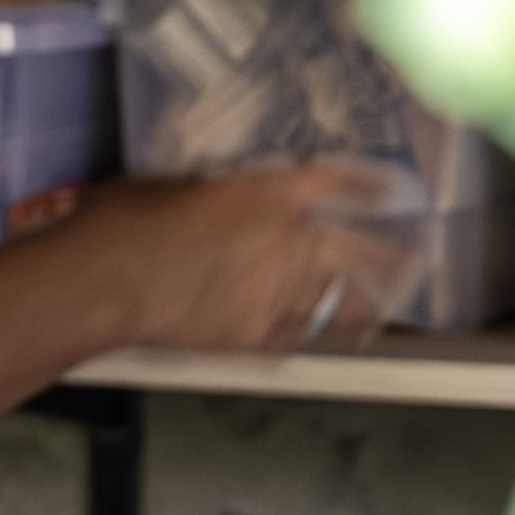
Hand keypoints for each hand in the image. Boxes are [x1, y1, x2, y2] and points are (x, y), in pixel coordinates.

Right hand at [0, 161, 413, 425]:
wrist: (98, 283)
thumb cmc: (119, 221)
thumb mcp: (170, 181)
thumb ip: (213, 186)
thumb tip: (222, 185)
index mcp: (262, 190)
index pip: (333, 182)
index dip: (367, 183)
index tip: (388, 185)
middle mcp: (282, 240)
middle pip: (356, 245)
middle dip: (390, 249)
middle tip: (416, 251)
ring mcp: (271, 291)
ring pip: (340, 294)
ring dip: (372, 294)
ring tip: (395, 294)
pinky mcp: (253, 333)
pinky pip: (304, 332)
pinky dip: (327, 331)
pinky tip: (346, 334)